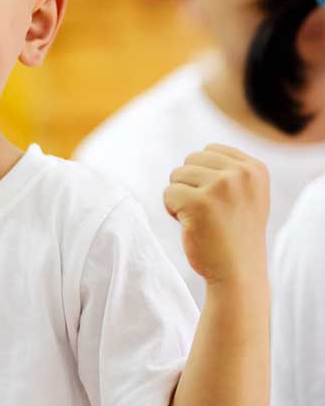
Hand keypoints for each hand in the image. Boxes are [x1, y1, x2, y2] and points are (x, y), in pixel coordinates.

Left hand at [164, 144, 269, 286]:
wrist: (238, 273)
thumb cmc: (234, 234)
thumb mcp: (245, 194)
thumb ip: (229, 171)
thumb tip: (196, 155)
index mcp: (255, 168)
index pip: (209, 151)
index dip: (204, 176)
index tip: (220, 201)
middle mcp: (241, 173)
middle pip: (190, 160)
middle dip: (190, 184)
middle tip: (208, 212)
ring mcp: (221, 187)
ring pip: (176, 175)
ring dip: (180, 197)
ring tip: (201, 219)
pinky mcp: (199, 202)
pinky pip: (167, 193)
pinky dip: (171, 210)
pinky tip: (191, 226)